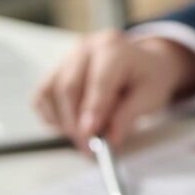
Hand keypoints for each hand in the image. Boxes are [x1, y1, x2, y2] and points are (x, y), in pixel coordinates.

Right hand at [34, 31, 194, 149]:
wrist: (143, 62)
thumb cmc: (148, 77)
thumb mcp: (151, 96)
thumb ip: (128, 115)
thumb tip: (110, 138)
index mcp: (114, 49)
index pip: (99, 81)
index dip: (92, 109)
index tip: (89, 134)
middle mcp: (87, 48)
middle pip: (69, 86)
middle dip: (75, 122)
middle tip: (87, 146)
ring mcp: (68, 57)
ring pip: (52, 91)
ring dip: (63, 121)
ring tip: (83, 137)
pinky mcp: (56, 69)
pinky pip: (43, 95)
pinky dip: (53, 115)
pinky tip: (71, 125)